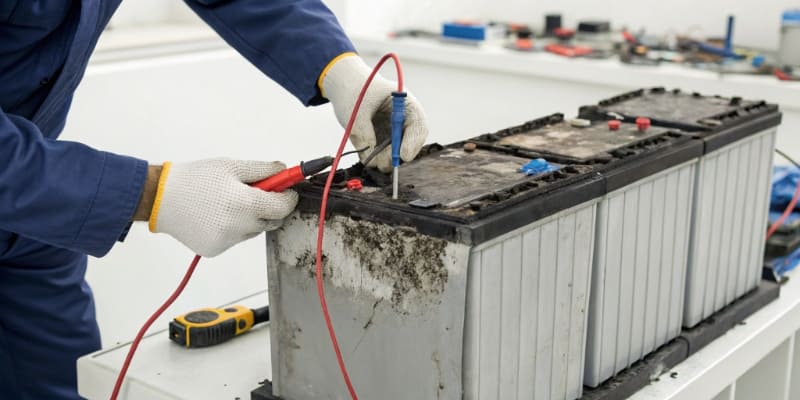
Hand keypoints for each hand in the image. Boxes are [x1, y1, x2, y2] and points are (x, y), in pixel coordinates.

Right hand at [146, 158, 297, 256]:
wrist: (160, 198)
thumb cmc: (194, 179)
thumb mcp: (232, 166)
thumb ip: (264, 170)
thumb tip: (285, 171)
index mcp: (245, 204)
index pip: (283, 207)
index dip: (288, 197)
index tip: (288, 190)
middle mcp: (238, 227)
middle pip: (272, 221)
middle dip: (271, 207)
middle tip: (258, 193)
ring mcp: (227, 241)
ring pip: (254, 231)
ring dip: (252, 218)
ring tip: (229, 202)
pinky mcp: (216, 250)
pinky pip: (236, 239)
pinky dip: (234, 228)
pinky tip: (217, 215)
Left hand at [321, 54, 427, 171]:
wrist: (346, 88)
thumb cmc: (354, 92)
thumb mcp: (356, 111)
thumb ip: (363, 134)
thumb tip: (372, 160)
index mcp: (405, 103)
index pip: (418, 125)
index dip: (413, 142)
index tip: (403, 155)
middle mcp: (404, 120)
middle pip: (411, 143)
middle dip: (397, 156)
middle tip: (383, 163)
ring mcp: (395, 133)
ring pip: (397, 154)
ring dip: (385, 159)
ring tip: (369, 156)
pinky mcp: (384, 143)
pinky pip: (383, 157)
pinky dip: (375, 159)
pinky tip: (365, 151)